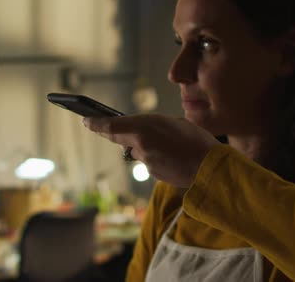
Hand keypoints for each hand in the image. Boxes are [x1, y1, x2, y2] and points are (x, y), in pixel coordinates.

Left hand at [83, 114, 219, 187]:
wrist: (210, 167)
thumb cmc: (197, 141)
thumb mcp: (175, 123)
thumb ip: (156, 126)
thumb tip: (146, 133)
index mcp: (145, 126)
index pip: (112, 126)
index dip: (96, 124)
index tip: (85, 121)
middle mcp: (141, 143)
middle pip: (117, 137)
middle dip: (108, 132)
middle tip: (96, 127)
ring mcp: (146, 160)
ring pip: (138, 150)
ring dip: (146, 146)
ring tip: (170, 144)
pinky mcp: (153, 173)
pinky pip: (150, 161)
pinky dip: (157, 157)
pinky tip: (174, 156)